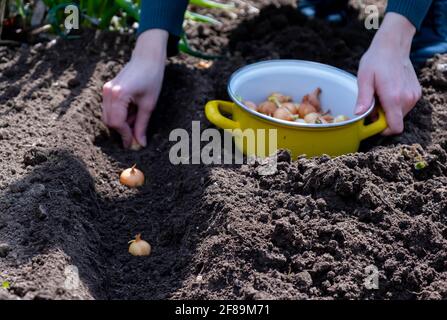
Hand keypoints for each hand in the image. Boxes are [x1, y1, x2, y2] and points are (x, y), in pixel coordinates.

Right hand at [102, 29, 167, 147]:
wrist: (147, 57)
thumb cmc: (152, 78)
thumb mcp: (149, 104)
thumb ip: (142, 125)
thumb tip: (140, 143)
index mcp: (118, 95)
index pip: (117, 123)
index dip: (125, 136)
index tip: (133, 145)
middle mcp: (108, 92)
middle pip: (110, 121)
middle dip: (122, 131)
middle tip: (136, 136)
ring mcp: (106, 90)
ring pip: (109, 116)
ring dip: (122, 122)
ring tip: (137, 117)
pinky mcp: (108, 89)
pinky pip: (110, 108)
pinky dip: (120, 114)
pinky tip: (133, 111)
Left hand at [355, 13, 421, 135]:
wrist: (393, 46)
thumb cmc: (376, 61)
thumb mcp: (364, 79)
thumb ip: (363, 98)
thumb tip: (358, 114)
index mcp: (393, 98)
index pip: (394, 127)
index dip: (382, 130)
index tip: (372, 123)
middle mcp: (407, 99)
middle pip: (395, 122)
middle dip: (382, 118)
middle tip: (373, 104)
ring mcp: (414, 96)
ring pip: (400, 115)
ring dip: (389, 111)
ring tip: (380, 95)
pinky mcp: (416, 93)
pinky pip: (405, 107)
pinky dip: (395, 104)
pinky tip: (388, 91)